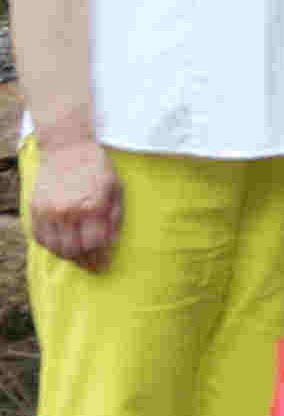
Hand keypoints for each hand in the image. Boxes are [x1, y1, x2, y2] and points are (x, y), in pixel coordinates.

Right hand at [20, 133, 119, 270]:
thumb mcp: (116, 188)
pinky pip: (40, 238)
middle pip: (74, 251)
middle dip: (85, 262)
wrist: (67, 148)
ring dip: (68, 257)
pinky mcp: (35, 209)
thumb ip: (114, 217)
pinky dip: (51, 246)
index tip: (105, 264)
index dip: (101, 257)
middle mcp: (68, 211)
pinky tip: (62, 246)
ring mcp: (48, 211)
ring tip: (79, 258)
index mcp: (92, 205)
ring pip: (55, 248)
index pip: (95, 244)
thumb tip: (111, 244)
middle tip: (92, 267)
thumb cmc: (97, 168)